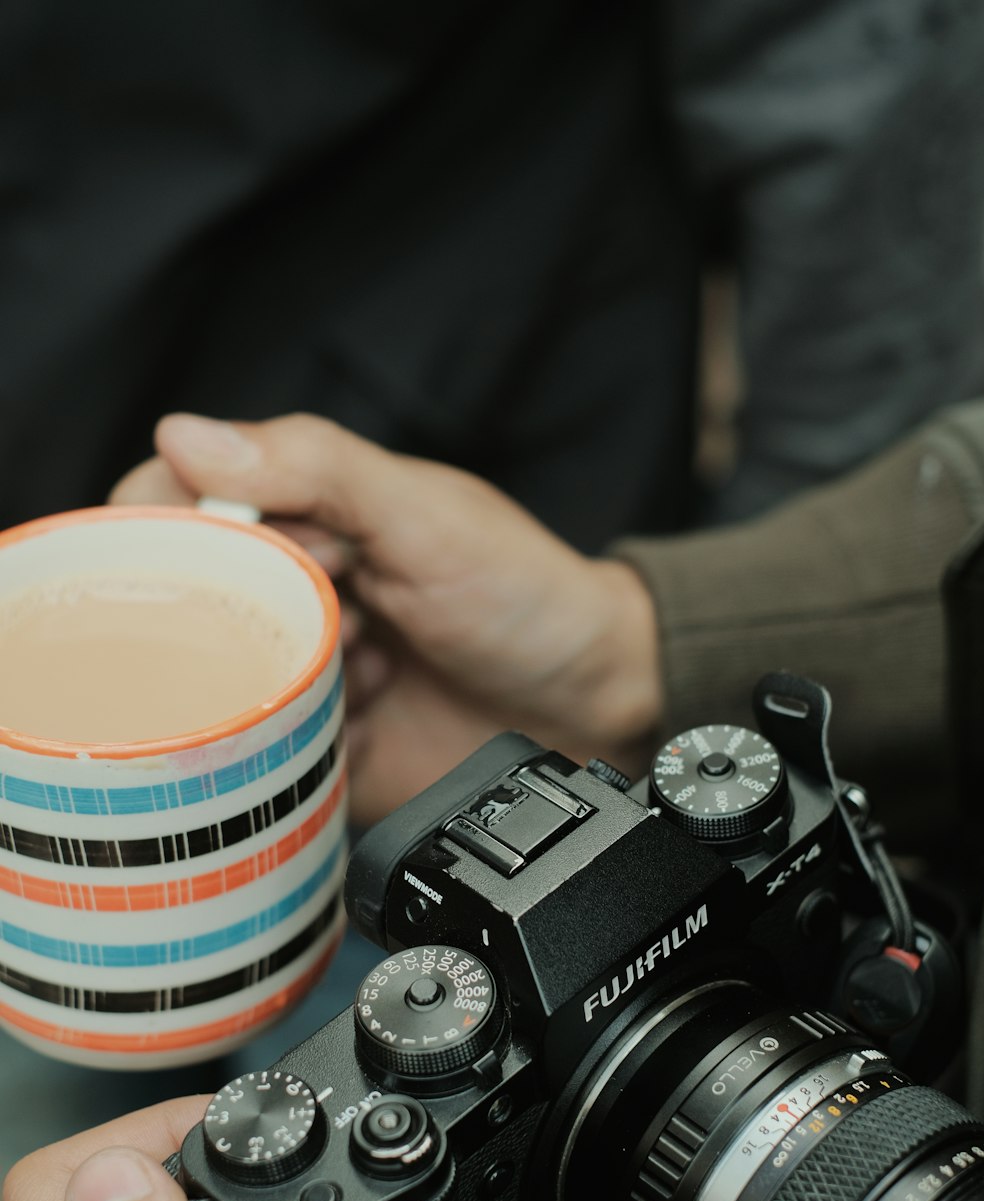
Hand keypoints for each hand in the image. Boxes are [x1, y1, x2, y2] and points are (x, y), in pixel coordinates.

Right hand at [108, 414, 662, 823]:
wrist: (596, 706)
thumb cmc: (524, 596)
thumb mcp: (424, 514)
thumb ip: (314, 467)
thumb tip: (183, 434)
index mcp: (302, 515)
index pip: (175, 505)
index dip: (162, 526)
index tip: (196, 552)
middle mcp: (285, 593)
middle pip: (178, 602)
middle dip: (228, 612)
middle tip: (323, 614)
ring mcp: (297, 674)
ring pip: (210, 686)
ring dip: (275, 680)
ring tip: (366, 665)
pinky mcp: (313, 749)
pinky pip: (256, 758)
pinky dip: (295, 743)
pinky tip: (369, 716)